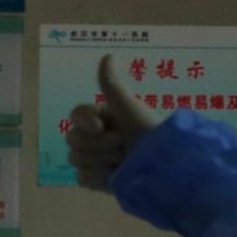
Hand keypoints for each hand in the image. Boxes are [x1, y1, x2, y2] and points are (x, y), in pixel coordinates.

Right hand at [65, 53, 162, 195]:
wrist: (164, 168)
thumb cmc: (148, 135)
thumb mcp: (130, 109)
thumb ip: (112, 85)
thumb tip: (108, 55)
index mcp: (100, 117)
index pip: (75, 115)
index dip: (84, 121)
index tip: (100, 127)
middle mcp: (92, 137)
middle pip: (73, 139)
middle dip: (99, 145)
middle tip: (122, 147)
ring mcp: (92, 160)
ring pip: (76, 159)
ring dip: (102, 161)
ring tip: (124, 163)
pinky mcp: (94, 180)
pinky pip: (82, 178)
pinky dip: (99, 178)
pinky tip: (115, 177)